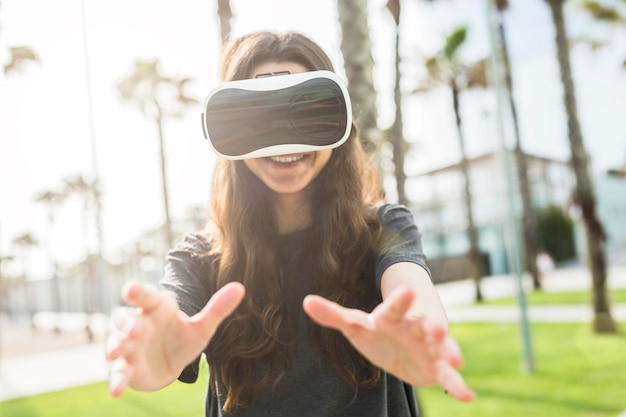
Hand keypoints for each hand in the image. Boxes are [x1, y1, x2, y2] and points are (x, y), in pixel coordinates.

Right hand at [106, 281, 244, 396]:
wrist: (173, 365)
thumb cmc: (184, 338)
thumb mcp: (202, 326)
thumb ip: (218, 308)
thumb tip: (240, 287)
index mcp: (157, 309)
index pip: (146, 297)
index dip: (138, 292)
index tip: (131, 288)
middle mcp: (139, 325)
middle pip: (125, 319)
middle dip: (127, 323)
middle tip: (135, 329)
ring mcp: (130, 347)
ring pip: (117, 343)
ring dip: (116, 346)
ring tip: (116, 352)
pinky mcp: (128, 368)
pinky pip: (119, 372)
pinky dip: (117, 380)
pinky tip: (116, 390)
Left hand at [303, 286, 474, 401]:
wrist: (401, 345)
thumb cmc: (377, 331)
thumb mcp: (354, 325)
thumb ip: (333, 315)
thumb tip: (305, 301)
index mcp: (392, 317)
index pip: (394, 307)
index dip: (399, 301)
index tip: (406, 291)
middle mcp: (414, 328)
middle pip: (423, 325)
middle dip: (431, 326)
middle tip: (436, 327)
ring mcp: (429, 346)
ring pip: (441, 348)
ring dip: (448, 351)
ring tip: (456, 359)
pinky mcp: (437, 367)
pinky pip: (448, 376)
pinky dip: (457, 385)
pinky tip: (468, 396)